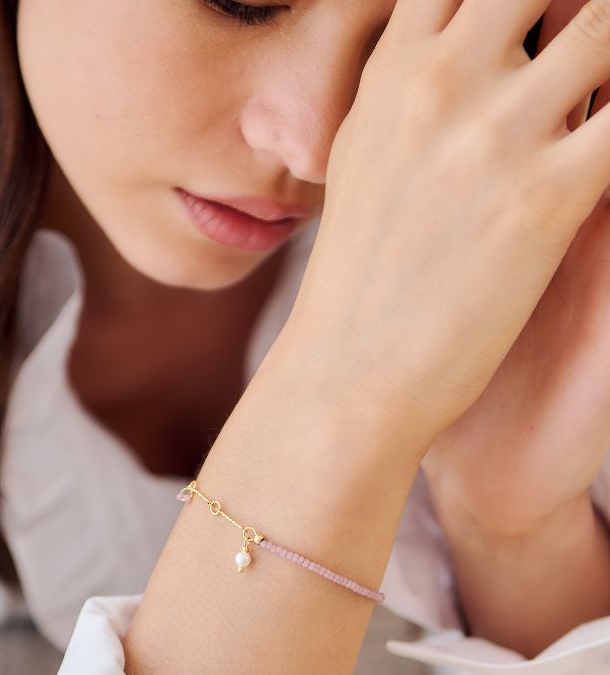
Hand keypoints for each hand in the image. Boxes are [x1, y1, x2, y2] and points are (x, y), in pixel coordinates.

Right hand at [286, 0, 609, 463]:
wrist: (350, 379)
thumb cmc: (359, 282)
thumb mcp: (363, 162)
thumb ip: (404, 88)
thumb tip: (434, 47)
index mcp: (396, 71)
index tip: (539, 23)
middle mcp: (441, 83)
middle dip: (581, 11)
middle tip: (589, 50)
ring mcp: (494, 135)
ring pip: (606, 27)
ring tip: (598, 106)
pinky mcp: (547, 197)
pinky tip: (609, 153)